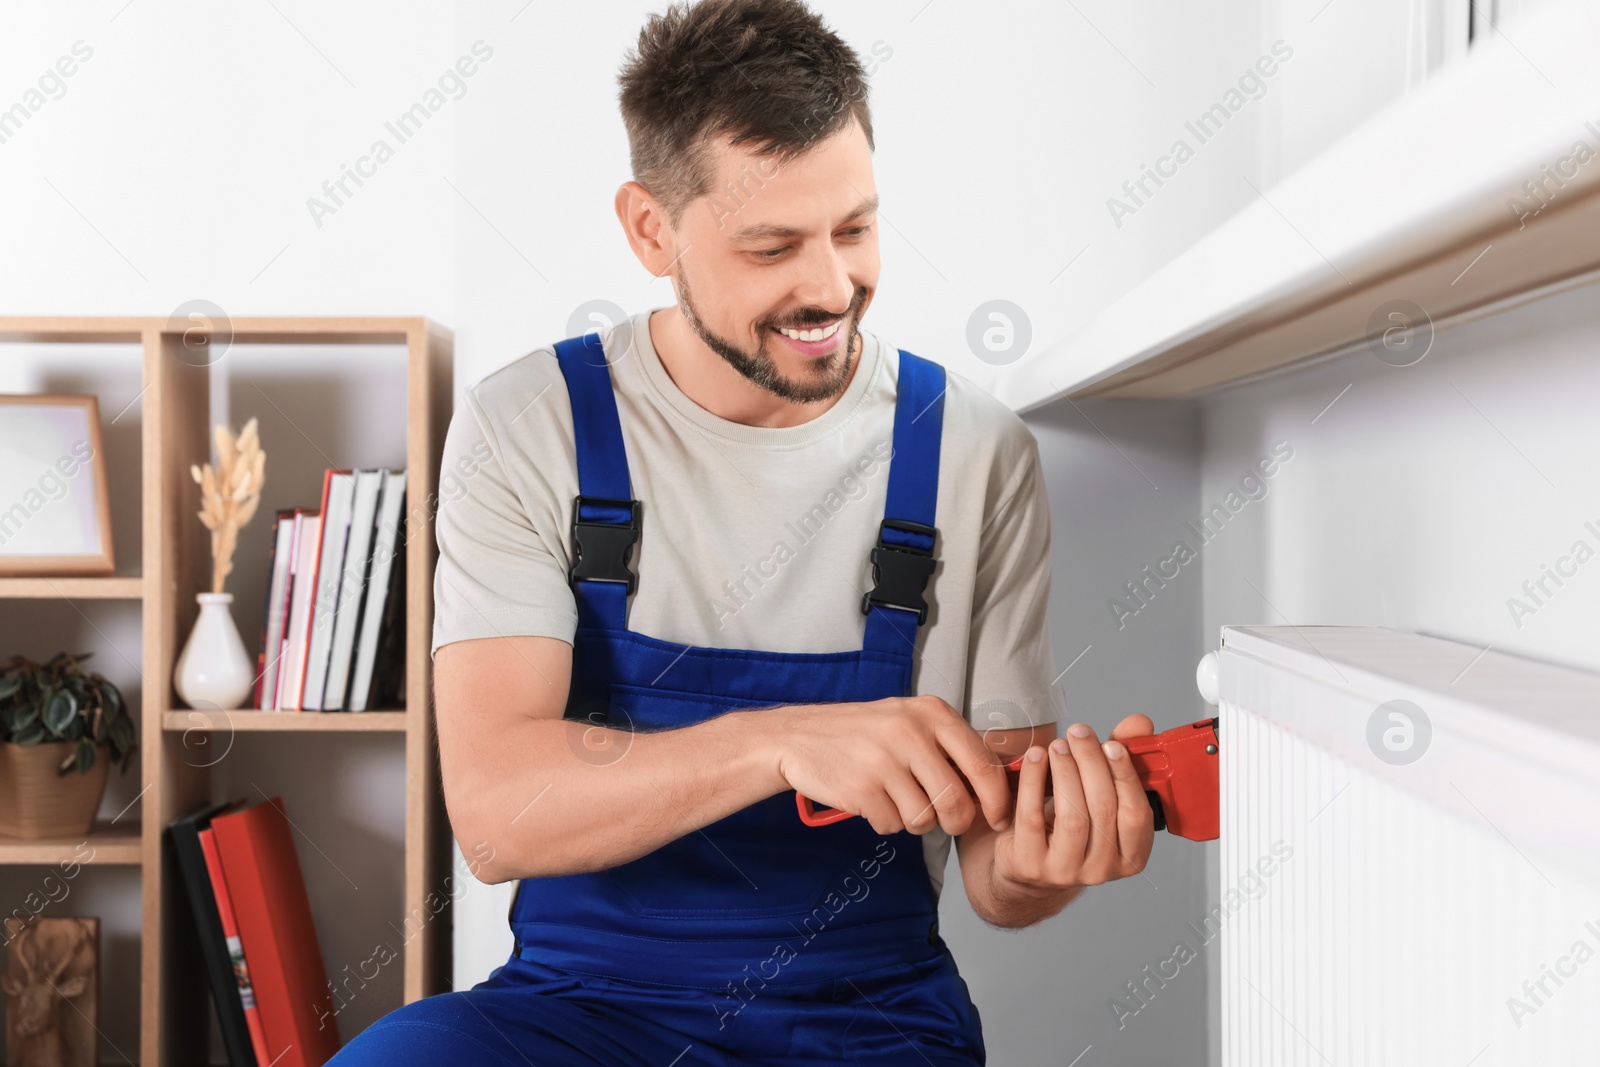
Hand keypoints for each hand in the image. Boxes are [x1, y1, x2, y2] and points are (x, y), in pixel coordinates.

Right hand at [773, 696, 1011, 836]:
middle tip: (946, 821)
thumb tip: (999, 786)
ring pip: (925, 819)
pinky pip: (893, 825)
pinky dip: (886, 821)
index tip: (998, 818)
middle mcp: (911, 732)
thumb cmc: (864, 734)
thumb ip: (951, 747)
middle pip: (957, 802)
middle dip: (956, 822)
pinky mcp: (861, 788)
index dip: (997, 800)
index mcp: (932, 713)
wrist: (799, 737)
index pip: (984, 765)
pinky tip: (871, 799)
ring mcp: (884, 760)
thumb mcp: (910, 721)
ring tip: (895, 798)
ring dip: (914, 820)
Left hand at [991, 713, 1155, 891]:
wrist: (1029, 863)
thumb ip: (1120, 758)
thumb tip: (1139, 722)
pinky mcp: (1030, 864)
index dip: (1125, 776)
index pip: (1136, 814)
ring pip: (1072, 816)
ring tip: (1058, 744)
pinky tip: (1035, 757)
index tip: (1112, 744)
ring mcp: (1065, 871)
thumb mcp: (1101, 793)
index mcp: (1130, 855)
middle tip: (1079, 733)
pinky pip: (1033, 817)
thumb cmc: (1073, 823)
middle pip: (1103, 809)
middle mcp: (1102, 869)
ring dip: (1065, 771)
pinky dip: (1034, 781)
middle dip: (1091, 763)